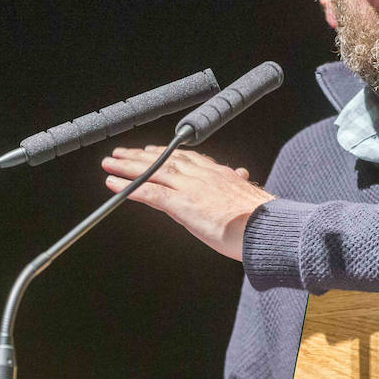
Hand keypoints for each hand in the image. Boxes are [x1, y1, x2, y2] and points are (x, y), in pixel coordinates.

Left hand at [101, 146, 274, 260]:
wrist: (269, 228)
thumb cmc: (265, 220)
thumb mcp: (251, 196)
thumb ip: (241, 186)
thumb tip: (243, 175)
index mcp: (220, 174)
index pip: (187, 158)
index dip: (166, 153)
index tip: (152, 150)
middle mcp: (203, 176)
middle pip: (164, 160)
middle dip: (140, 156)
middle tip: (120, 154)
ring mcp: (191, 189)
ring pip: (153, 172)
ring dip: (128, 168)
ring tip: (109, 164)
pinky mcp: (183, 205)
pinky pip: (150, 193)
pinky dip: (129, 188)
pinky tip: (113, 185)